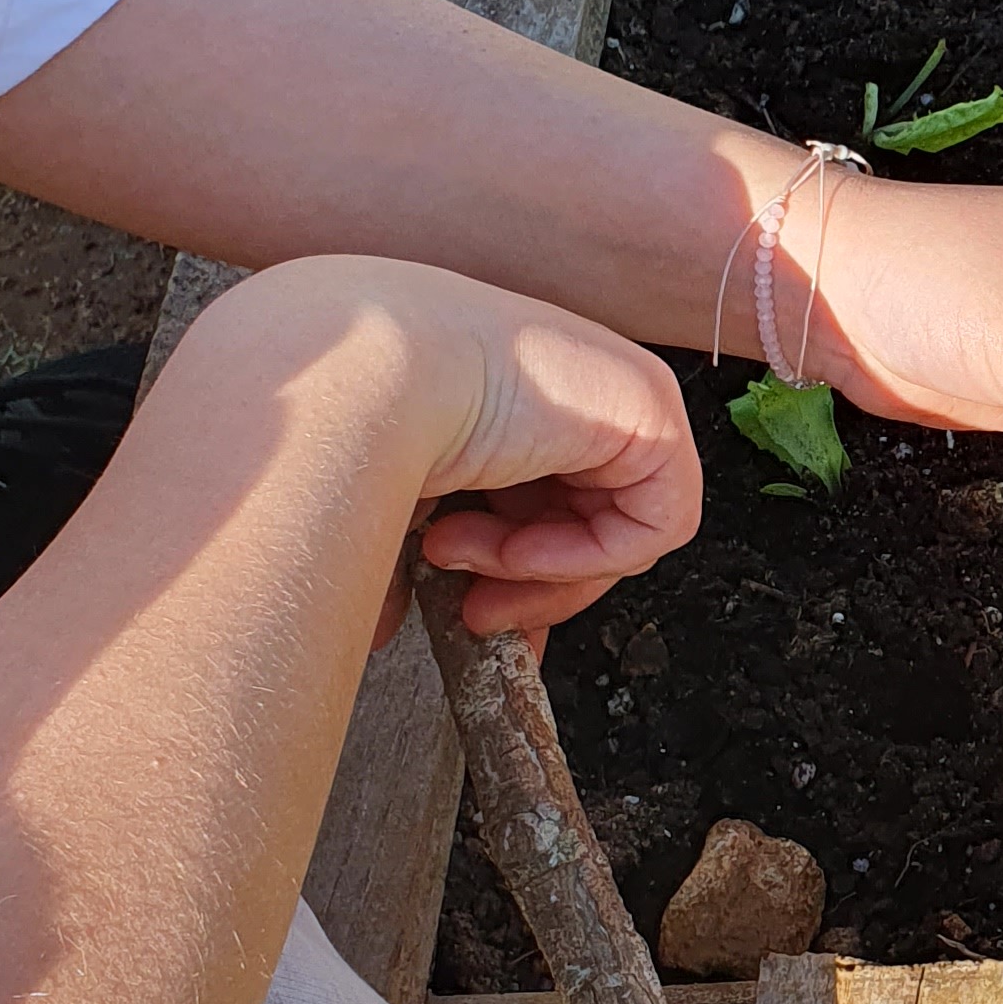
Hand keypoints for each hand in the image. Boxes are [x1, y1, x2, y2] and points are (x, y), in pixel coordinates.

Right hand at [229, 257, 702, 636]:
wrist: (356, 375)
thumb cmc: (347, 420)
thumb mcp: (390, 501)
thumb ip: (408, 556)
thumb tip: (377, 628)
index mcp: (514, 395)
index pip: (549, 502)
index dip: (518, 576)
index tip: (464, 613)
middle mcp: (571, 390)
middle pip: (587, 524)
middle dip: (528, 587)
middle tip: (469, 613)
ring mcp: (619, 395)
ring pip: (620, 535)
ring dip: (536, 571)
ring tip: (456, 555)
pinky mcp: (653, 413)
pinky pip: (655, 525)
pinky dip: (584, 558)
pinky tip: (513, 548)